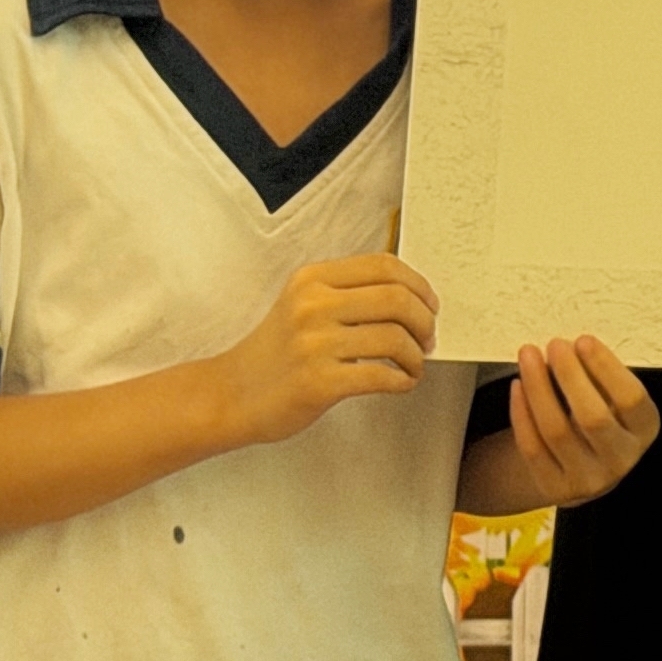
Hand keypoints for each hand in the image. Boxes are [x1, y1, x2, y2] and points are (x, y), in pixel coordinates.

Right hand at [210, 255, 438, 446]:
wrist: (232, 395)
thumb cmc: (275, 352)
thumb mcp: (302, 304)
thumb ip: (345, 293)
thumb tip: (409, 297)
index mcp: (313, 279)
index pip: (384, 266)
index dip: (418, 284)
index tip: (430, 304)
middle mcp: (313, 305)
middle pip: (396, 298)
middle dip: (425, 320)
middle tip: (429, 338)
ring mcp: (315, 344)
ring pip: (394, 338)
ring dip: (417, 355)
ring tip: (415, 364)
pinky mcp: (319, 382)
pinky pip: (381, 375)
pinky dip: (403, 380)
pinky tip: (402, 382)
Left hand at [482, 335, 660, 507]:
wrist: (584, 466)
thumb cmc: (601, 415)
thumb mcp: (615, 397)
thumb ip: (600, 376)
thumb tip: (569, 347)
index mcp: (644, 429)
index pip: (631, 398)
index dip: (606, 368)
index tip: (583, 340)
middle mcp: (621, 459)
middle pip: (593, 417)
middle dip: (570, 376)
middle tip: (555, 345)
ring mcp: (588, 480)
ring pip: (556, 432)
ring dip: (539, 389)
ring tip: (529, 356)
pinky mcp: (555, 489)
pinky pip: (532, 448)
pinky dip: (522, 414)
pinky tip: (518, 386)